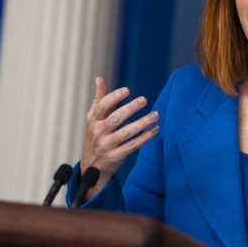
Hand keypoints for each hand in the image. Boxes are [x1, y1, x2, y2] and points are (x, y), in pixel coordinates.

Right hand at [81, 77, 159, 197]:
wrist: (91, 167)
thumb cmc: (96, 136)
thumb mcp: (93, 119)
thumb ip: (99, 99)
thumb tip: (99, 79)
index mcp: (94, 120)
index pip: (102, 107)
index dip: (113, 98)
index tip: (126, 90)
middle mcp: (99, 132)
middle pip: (115, 118)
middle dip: (130, 108)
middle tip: (144, 99)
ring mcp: (107, 145)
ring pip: (126, 132)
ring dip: (142, 123)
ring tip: (156, 114)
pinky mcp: (116, 156)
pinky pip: (133, 146)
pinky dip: (145, 137)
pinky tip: (155, 129)